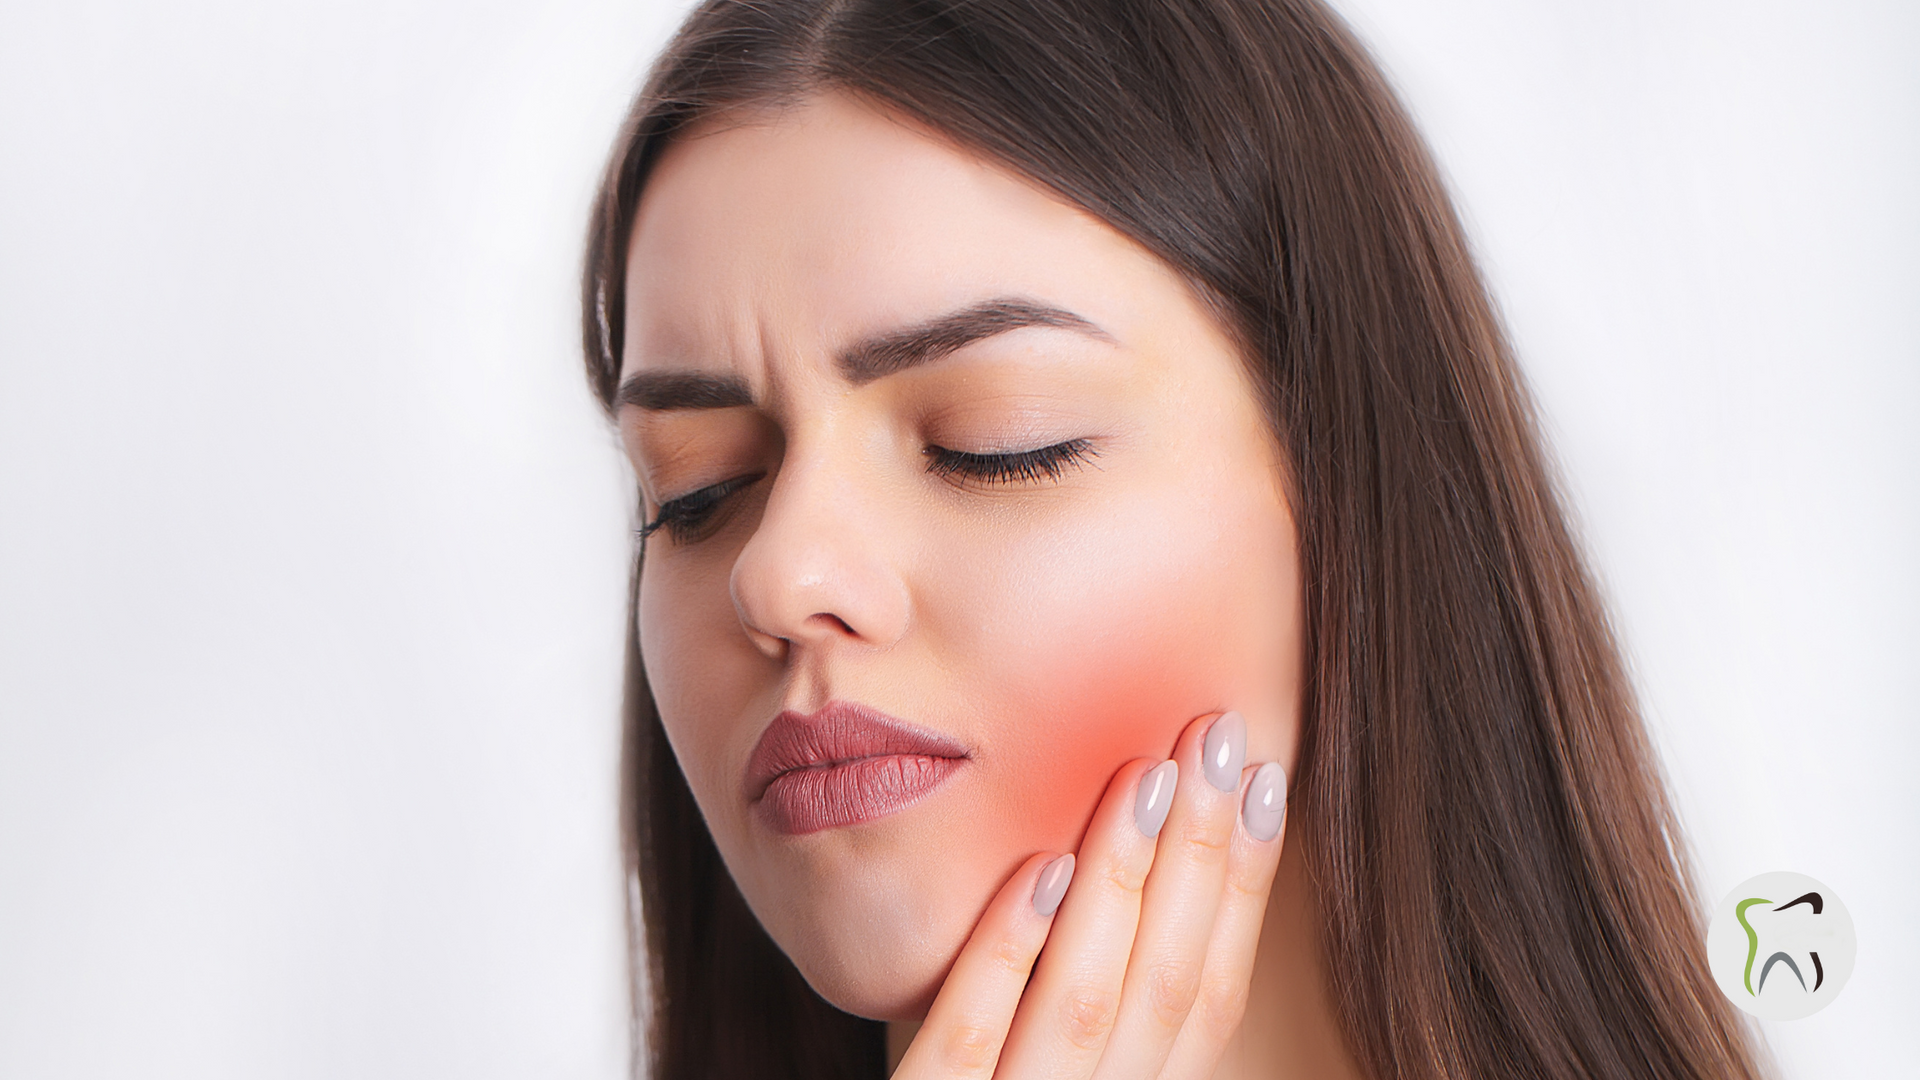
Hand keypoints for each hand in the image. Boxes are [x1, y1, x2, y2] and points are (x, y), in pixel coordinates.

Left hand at [891, 711, 1289, 1078]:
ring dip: (1122, 884)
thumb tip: (1153, 855)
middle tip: (1223, 736)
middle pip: (1164, 990)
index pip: (1208, 998)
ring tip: (1148, 775)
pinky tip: (1035, 868)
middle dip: (1202, 856)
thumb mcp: (1048, 1066)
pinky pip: (965, 1046)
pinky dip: (1006, 956)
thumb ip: (1090, 1000)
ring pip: (1081, 1008)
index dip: (1245, 889)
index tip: (1267, 781)